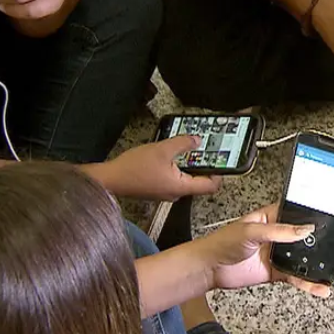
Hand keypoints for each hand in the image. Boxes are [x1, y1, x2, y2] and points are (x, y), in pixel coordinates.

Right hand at [103, 136, 222, 199]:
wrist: (111, 179)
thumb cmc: (133, 169)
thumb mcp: (162, 149)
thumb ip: (183, 143)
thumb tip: (197, 140)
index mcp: (181, 187)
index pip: (210, 186)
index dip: (219, 174)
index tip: (222, 161)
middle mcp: (175, 193)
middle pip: (199, 182)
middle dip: (204, 165)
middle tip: (206, 150)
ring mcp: (166, 192)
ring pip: (185, 179)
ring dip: (189, 165)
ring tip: (188, 149)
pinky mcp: (157, 188)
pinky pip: (174, 178)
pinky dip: (176, 167)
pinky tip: (171, 155)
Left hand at [202, 204, 333, 297]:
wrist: (209, 268)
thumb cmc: (223, 241)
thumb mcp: (251, 230)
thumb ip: (280, 231)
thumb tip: (305, 229)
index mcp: (274, 216)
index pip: (303, 211)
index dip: (323, 210)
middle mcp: (280, 234)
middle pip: (311, 234)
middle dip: (332, 235)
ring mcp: (280, 254)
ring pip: (309, 256)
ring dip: (327, 259)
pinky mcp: (277, 272)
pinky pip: (298, 277)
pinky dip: (311, 283)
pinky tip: (322, 287)